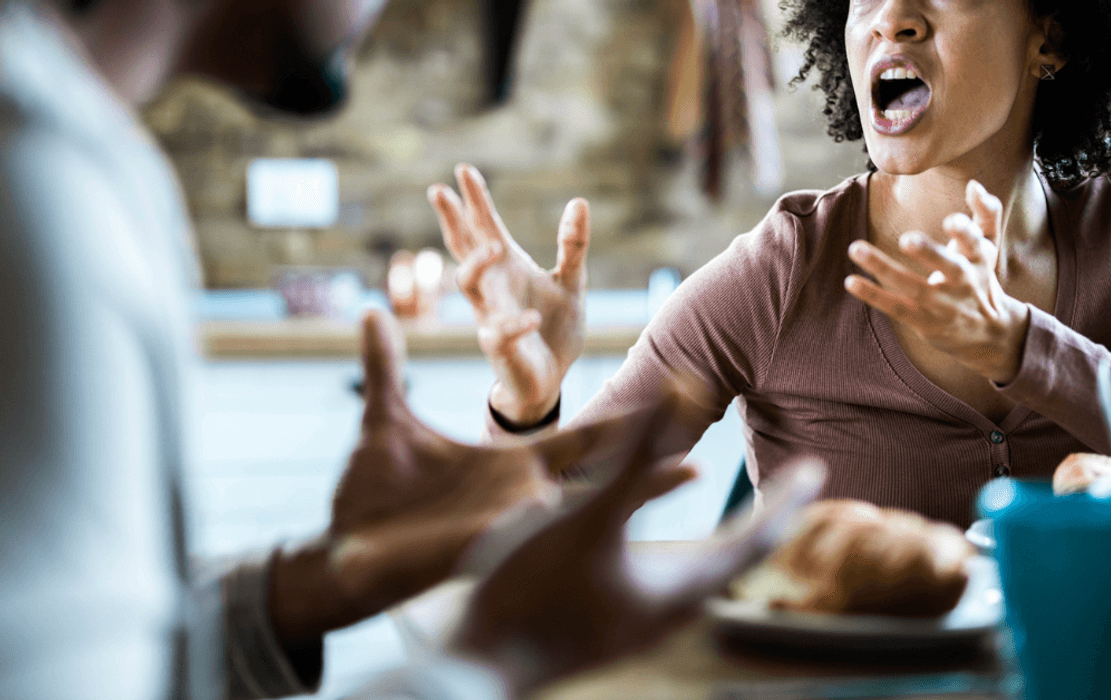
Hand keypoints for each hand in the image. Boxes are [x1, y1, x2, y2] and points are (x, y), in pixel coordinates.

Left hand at [267, 310, 684, 643]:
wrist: (343, 554)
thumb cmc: (370, 493)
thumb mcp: (383, 418)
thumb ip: (385, 365)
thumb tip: (373, 310)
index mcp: (509, 460)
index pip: (580, 434)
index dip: (623, 415)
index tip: (669, 390)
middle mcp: (522, 489)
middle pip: (600, 464)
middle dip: (653, 445)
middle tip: (706, 426)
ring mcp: (509, 518)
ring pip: (585, 499)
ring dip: (637, 487)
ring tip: (689, 470)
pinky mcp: (486, 542)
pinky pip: (540, 528)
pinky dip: (577, 517)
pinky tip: (611, 505)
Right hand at [429, 164, 588, 424]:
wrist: (549, 379)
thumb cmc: (553, 327)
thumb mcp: (571, 281)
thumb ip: (573, 245)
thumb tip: (579, 202)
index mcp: (507, 267)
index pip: (486, 228)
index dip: (475, 200)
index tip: (464, 170)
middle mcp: (492, 287)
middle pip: (463, 248)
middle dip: (452, 220)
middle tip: (439, 190)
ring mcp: (491, 316)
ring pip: (470, 286)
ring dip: (478, 265)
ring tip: (495, 245)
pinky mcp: (500, 348)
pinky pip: (501, 333)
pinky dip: (515, 324)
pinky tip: (531, 317)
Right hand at [450, 422, 826, 695]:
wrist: (472, 670)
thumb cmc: (531, 593)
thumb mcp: (588, 514)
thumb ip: (638, 455)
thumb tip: (687, 386)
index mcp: (676, 588)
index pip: (755, 540)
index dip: (788, 501)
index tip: (816, 469)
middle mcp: (666, 613)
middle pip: (735, 561)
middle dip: (764, 522)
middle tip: (788, 491)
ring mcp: (634, 626)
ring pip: (699, 577)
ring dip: (724, 541)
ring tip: (735, 518)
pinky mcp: (604, 629)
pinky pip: (664, 584)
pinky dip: (682, 555)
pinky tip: (657, 550)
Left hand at [845, 180, 1029, 383]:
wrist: (990, 334)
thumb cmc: (981, 279)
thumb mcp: (989, 248)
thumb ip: (986, 213)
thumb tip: (973, 184)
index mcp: (979, 260)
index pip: (976, 243)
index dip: (965, 233)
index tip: (951, 221)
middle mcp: (963, 282)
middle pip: (949, 267)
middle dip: (930, 253)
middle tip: (907, 239)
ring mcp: (942, 305)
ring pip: (913, 287)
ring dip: (883, 268)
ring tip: (855, 248)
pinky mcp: (924, 322)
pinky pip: (896, 308)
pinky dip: (873, 295)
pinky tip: (850, 281)